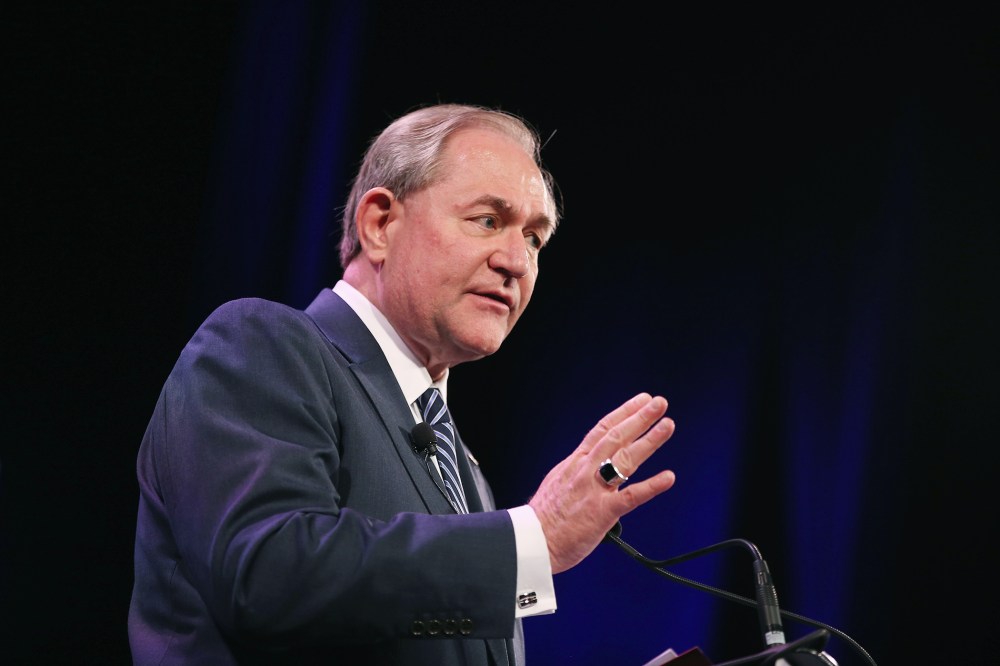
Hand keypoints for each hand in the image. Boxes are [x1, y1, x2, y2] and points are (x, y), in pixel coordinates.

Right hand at [528, 393, 675, 572]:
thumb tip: (590, 464)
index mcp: (574, 463)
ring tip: (667, 426)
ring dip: (649, 441)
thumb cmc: (544, 519)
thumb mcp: (557, 482)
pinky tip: (668, 478)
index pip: (602, 430)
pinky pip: (631, 496)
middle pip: (616, 437)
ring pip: (625, 459)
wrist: (531, 542)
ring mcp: (594, 490)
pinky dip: (651, 486)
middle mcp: (585, 470)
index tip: (641, 400)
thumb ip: (577, 471)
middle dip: (639, 417)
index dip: (623, 413)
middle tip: (659, 403)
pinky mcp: (602, 512)